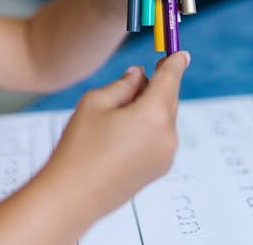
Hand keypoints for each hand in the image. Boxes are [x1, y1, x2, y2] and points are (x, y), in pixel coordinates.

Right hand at [40, 51, 189, 230]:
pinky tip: (121, 134)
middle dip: (155, 86)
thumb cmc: (80, 148)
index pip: (171, 78)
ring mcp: (165, 156)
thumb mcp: (96, 102)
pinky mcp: (158, 170)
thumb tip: (139, 75)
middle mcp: (167, 136)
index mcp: (154, 115)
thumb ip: (124, 84)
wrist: (71, 198)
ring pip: (164, 118)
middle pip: (169, 98)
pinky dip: (149, 127)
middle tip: (134, 80)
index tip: (180, 53)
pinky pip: (160, 137)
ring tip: (116, 115)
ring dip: (150, 108)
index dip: (174, 62)